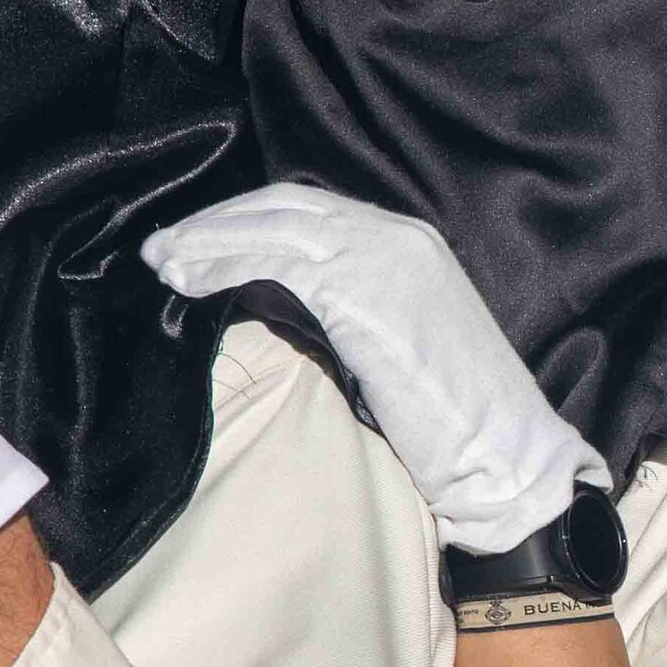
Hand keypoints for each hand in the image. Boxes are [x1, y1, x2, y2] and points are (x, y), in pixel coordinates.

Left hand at [142, 186, 602, 551]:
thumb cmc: (458, 425)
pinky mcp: (362, 292)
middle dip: (214, 225)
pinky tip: (189, 285)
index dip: (244, 220)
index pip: (309, 211)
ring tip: (162, 266)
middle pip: (282, 208)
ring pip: (271, 230)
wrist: (504, 458)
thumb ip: (353, 311)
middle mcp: (396, 237)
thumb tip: (280, 306)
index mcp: (410, 244)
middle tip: (162, 250)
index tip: (197, 243)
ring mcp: (382, 259)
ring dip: (206, 244)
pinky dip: (222, 267)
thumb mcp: (403, 346)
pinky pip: (273, 264)